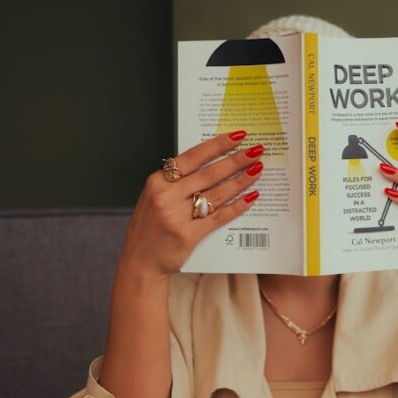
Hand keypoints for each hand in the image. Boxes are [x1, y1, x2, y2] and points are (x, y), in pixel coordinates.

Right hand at [119, 132, 263, 277]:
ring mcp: (177, 216)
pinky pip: (219, 217)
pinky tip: (250, 198)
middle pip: (209, 174)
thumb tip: (210, 162)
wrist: (140, 260)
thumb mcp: (154, 196)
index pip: (193, 157)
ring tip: (256, 170)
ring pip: (216, 193)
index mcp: (158, 182)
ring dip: (240, 181)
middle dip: (235, 160)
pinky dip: (236, 206)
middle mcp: (167, 196)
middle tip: (255, 151)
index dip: (218, 145)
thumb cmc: (150, 226)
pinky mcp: (188, 235)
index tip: (238, 136)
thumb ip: (176, 181)